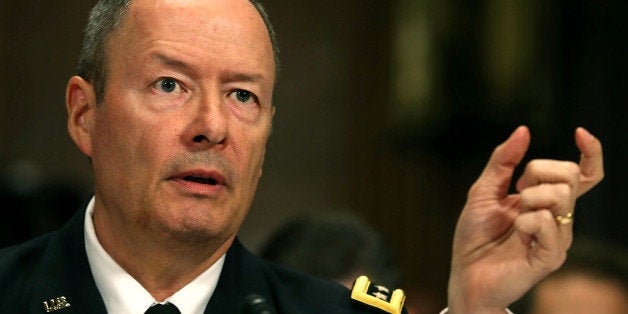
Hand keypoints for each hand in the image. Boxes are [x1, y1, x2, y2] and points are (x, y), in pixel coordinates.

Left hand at [446, 126, 603, 313]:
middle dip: (537, 172)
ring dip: (528, 198)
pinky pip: (547, 223)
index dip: (591, 153)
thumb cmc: (475, 235)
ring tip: (514, 218)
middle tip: (517, 191)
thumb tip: (523, 130)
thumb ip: (502, 162)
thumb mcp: (483, 191)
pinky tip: (516, 236)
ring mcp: (558, 238)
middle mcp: (559, 218)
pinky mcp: (551, 257)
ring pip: (560, 196)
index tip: (580, 133)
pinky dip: (525, 222)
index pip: (583, 175)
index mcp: (547, 201)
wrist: (465, 273)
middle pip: (569, 176)